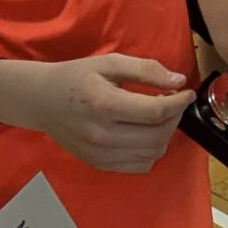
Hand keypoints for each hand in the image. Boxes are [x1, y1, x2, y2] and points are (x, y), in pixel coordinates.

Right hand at [0, 52, 191, 172]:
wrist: (41, 101)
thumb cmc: (75, 77)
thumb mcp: (109, 63)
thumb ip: (145, 70)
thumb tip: (177, 81)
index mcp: (105, 105)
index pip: (157, 111)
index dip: (179, 102)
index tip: (186, 92)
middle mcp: (103, 134)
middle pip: (159, 134)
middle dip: (174, 117)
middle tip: (171, 101)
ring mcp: (101, 154)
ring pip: (153, 152)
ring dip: (165, 134)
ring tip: (157, 116)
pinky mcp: (100, 164)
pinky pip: (140, 165)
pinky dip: (151, 150)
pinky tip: (144, 133)